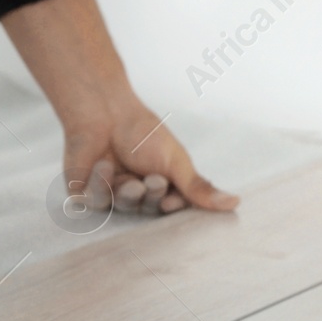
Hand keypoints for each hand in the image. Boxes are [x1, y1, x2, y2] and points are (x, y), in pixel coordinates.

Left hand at [63, 94, 239, 215]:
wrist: (104, 110)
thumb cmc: (141, 132)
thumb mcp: (176, 160)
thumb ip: (199, 187)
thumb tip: (236, 202)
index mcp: (160, 188)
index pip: (171, 209)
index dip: (170, 207)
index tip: (172, 200)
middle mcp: (136, 195)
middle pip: (147, 210)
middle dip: (151, 196)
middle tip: (152, 179)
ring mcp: (110, 195)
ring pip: (121, 208)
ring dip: (127, 193)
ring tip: (128, 176)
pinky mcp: (85, 193)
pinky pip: (95, 202)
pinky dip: (101, 183)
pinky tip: (103, 165)